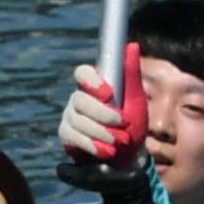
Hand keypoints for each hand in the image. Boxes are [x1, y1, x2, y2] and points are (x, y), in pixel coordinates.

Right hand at [55, 44, 148, 177]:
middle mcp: (79, 98)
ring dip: (101, 132)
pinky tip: (105, 151)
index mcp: (95, 86)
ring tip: (118, 142)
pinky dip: (91, 144)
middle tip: (122, 126)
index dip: (92, 82)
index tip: (108, 94)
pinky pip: (73, 137)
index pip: (83, 73)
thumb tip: (132, 45)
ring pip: (77, 120)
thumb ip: (131, 74)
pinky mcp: (67, 135)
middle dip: (103, 115)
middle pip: (79, 99)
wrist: (129, 157)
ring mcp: (71, 116)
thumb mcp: (136, 99)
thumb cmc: (133, 124)